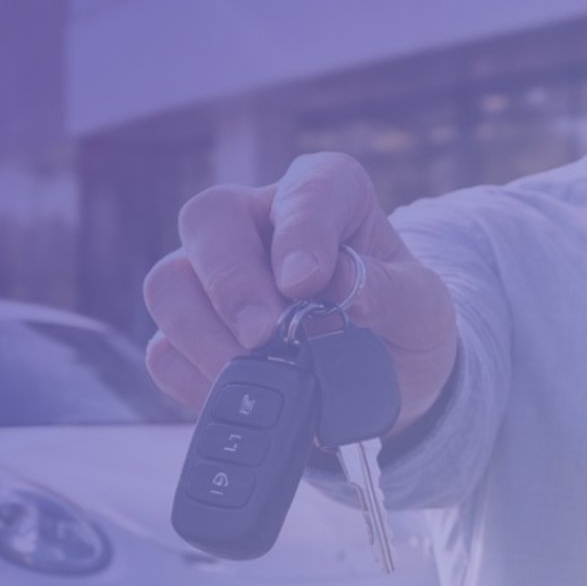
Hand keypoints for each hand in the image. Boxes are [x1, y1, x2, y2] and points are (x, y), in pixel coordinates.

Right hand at [143, 152, 458, 434]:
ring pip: (169, 285)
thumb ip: (386, 291)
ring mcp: (213, 278)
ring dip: (205, 336)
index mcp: (325, 195)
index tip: (305, 282)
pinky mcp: (189, 336)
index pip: (304, 189)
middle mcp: (257, 223)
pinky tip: (238, 396)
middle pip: (208, 221)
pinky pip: (163, 351)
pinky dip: (196, 380)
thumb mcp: (422, 310)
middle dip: (232, 283)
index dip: (300, 230)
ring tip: (253, 375)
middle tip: (265, 336)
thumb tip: (337, 286)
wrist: (387, 387)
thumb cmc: (402, 327)